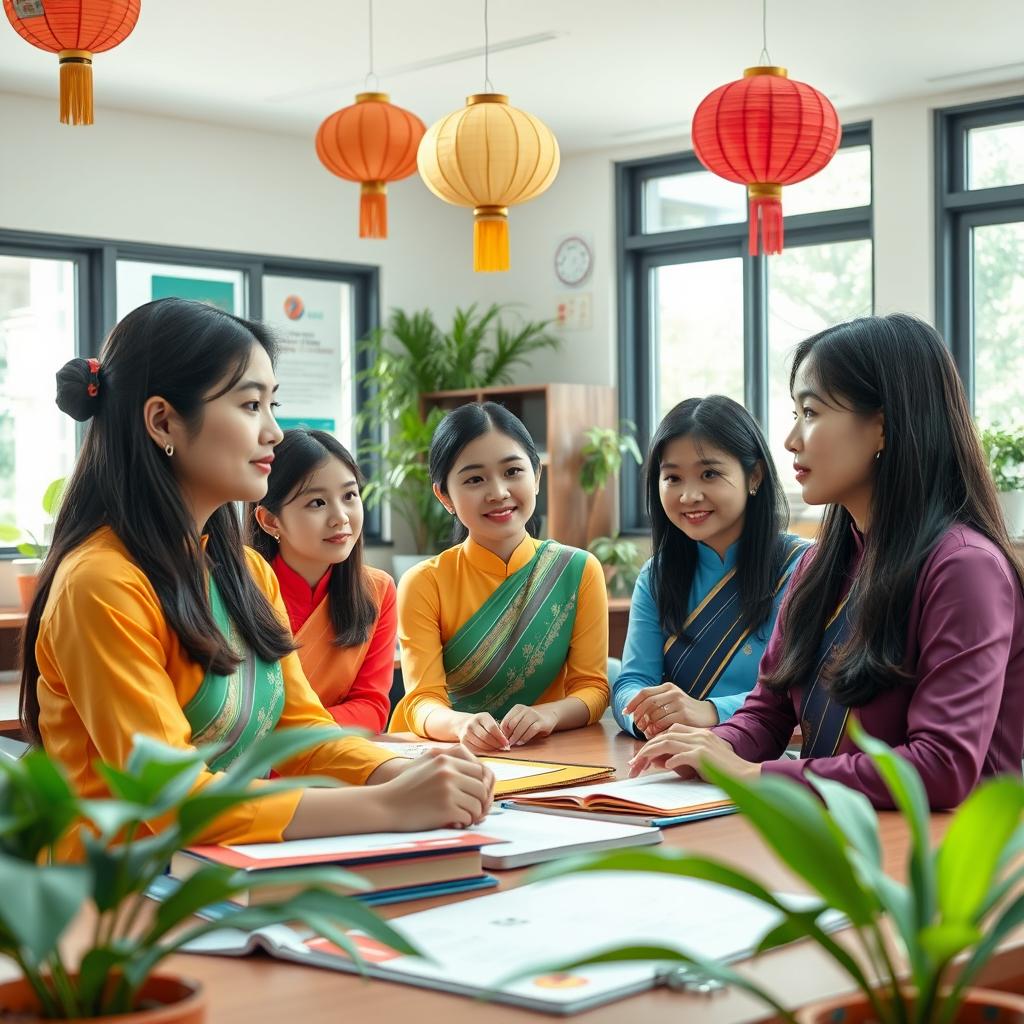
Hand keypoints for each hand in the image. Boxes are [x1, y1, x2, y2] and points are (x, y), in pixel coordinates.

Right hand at [380, 746, 495, 828]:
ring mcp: (448, 789)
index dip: (480, 785)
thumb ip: (447, 760)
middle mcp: (448, 771)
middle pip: (481, 787)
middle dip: (480, 801)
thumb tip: (475, 769)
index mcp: (445, 758)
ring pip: (477, 804)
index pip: (479, 770)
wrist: (385, 805)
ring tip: (462, 817)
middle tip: (473, 810)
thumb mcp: (424, 763)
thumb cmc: (405, 787)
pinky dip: (464, 822)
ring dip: (473, 814)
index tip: (475, 796)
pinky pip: (468, 817)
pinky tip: (454, 822)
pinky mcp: (446, 808)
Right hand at [455, 712, 509, 751]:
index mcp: (481, 717)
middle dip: (497, 745)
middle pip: (486, 738)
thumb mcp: (490, 722)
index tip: (507, 744)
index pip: (492, 728)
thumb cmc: (483, 724)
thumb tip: (506, 744)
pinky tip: (490, 752)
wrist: (465, 724)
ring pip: (481, 745)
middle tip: (504, 749)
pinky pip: (476, 750)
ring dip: (491, 750)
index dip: (500, 737)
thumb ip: (498, 730)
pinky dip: (484, 753)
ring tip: (498, 751)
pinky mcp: (463, 742)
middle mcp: (471, 724)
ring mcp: (465, 733)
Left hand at [500, 704, 557, 746]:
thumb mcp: (521, 720)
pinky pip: (531, 730)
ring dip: (516, 737)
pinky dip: (525, 737)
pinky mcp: (542, 722)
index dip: (503, 732)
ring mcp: (534, 714)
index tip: (503, 739)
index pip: (506, 720)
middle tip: (508, 743)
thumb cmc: (531, 721)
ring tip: (514, 743)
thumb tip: (500, 736)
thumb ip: (511, 725)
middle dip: (509, 735)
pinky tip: (522, 742)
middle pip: (513, 724)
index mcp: (518, 708)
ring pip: (521, 727)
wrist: (549, 717)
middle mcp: (525, 709)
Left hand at [623, 683, 718, 735]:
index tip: (626, 712)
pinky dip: (657, 732)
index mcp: (668, 687)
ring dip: (647, 726)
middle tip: (637, 726)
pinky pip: (664, 725)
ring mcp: (680, 704)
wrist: (709, 715)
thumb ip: (656, 703)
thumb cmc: (686, 711)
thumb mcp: (672, 701)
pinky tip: (656, 736)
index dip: (633, 702)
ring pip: (655, 715)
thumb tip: (633, 711)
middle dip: (639, 715)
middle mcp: (674, 693)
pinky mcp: (685, 717)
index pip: (645, 692)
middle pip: (648, 703)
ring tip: (646, 733)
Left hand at [627, 724, 759, 782]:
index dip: (653, 742)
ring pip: (667, 742)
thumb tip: (660, 761)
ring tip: (639, 766)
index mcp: (699, 732)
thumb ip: (682, 757)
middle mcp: (698, 734)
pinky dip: (670, 761)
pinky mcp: (703, 755)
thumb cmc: (725, 771)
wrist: (747, 776)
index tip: (641, 757)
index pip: (669, 731)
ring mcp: (701, 743)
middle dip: (645, 750)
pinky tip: (664, 768)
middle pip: (664, 736)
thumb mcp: (701, 761)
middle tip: (633, 764)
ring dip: (649, 754)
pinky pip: (680, 755)